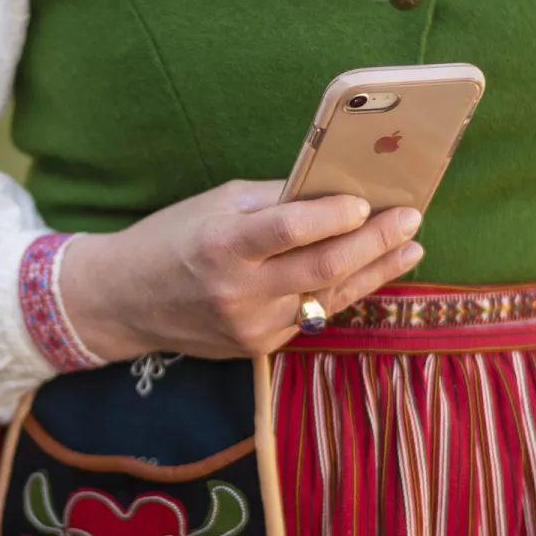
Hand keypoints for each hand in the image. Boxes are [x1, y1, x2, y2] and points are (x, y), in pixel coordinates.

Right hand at [60, 179, 422, 360]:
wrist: (124, 301)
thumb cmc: (172, 239)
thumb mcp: (215, 205)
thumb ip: (274, 200)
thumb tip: (335, 187)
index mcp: (220, 246)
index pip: (288, 230)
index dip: (333, 215)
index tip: (366, 200)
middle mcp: (236, 292)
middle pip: (322, 268)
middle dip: (374, 242)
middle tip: (410, 219)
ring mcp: (249, 327)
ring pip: (326, 297)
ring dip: (374, 271)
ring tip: (410, 248)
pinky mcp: (257, 348)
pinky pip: (311, 315)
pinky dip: (341, 291)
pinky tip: (368, 271)